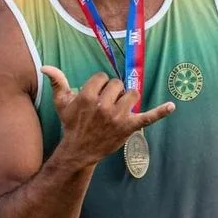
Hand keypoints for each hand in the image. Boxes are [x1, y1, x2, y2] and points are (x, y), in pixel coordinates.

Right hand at [42, 67, 175, 166]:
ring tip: (118, 108)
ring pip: (132, 94)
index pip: (103, 78)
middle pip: (118, 84)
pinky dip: (161, 112)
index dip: (100, 85)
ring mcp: (118, 117)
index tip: (95, 96)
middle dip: (112, 92)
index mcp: (87, 97)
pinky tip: (172, 106)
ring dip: (127, 99)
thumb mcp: (62, 104)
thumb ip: (57, 82)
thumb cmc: (71, 124)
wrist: (80, 150)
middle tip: (104, 106)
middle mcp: (104, 106)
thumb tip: (45, 67)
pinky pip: (149, 117)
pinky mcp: (130, 127)